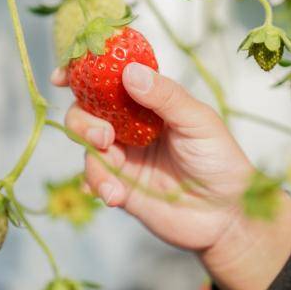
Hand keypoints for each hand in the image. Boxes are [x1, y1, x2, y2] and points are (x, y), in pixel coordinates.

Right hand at [53, 62, 290, 289]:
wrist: (228, 217)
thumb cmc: (221, 162)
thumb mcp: (199, 122)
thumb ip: (166, 97)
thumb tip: (130, 72)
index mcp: (151, 102)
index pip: (111, 80)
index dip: (83, 74)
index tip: (62, 76)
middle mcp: (131, 126)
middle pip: (87, 111)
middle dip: (83, 121)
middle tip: (104, 137)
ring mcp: (124, 157)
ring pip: (87, 147)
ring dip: (93, 160)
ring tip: (116, 178)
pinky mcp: (120, 187)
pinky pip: (94, 180)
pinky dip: (97, 185)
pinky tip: (114, 196)